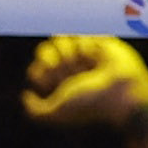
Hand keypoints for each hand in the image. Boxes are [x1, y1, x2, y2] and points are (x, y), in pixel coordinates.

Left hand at [21, 35, 147, 136]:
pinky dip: (86, 44)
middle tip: (72, 73)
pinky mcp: (100, 43)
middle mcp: (70, 70)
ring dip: (71, 52)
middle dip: (55, 60)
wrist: (123, 93)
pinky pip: (81, 33)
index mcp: (60, 86)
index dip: (42, 73)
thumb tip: (25, 94)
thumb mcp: (56, 113)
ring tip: (85, 64)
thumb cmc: (91, 105)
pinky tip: (96, 56)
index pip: (37, 69)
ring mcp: (84, 55)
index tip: (55, 84)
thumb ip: (34, 111)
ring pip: (61, 39)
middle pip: (45, 50)